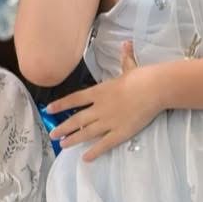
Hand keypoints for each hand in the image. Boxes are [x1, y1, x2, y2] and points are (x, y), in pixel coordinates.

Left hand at [47, 43, 163, 158]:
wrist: (153, 89)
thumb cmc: (141, 77)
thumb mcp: (130, 66)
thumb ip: (125, 57)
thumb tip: (126, 43)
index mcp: (99, 92)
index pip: (74, 99)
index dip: (60, 105)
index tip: (49, 110)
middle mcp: (99, 108)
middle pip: (76, 119)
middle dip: (63, 128)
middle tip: (52, 135)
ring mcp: (108, 122)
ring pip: (86, 133)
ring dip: (73, 140)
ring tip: (62, 145)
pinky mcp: (120, 132)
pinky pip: (103, 144)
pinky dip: (93, 152)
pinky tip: (85, 158)